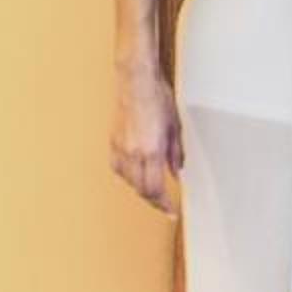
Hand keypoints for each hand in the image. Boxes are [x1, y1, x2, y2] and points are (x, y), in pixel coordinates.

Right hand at [112, 70, 184, 211]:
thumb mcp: (175, 127)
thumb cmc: (158, 98)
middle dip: (154, 201)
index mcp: (152, 150)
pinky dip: (127, 176)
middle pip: (141, 189)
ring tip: (152, 191)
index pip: (155, 189)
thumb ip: (176, 154)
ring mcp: (121, 147)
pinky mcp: (113, 141)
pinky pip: (117, 168)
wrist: (136, 81)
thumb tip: (177, 172)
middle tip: (164, 204)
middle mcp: (134, 152)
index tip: (171, 211)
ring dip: (140, 189)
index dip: (164, 204)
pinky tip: (134, 175)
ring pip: (128, 181)